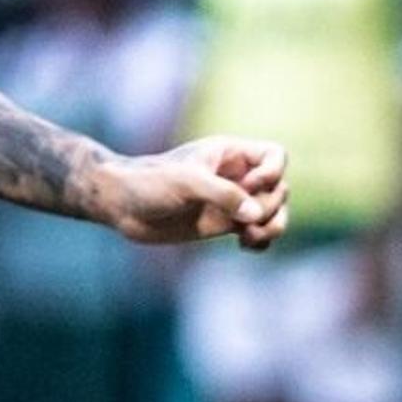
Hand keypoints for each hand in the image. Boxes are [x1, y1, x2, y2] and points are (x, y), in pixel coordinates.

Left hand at [97, 136, 287, 246]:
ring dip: (272, 227)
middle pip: (279, 188)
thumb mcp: (188, 182)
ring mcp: (231, 201)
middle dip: (269, 207)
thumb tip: (256, 215)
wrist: (122, 204)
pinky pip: (257, 232)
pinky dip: (261, 241)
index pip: (274, 155)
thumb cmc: (150, 182)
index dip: (272, 173)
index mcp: (230, 154)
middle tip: (243, 220)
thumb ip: (224, 195)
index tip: (250, 186)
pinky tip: (244, 246)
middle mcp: (236, 176)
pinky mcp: (223, 224)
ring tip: (248, 238)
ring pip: (273, 212)